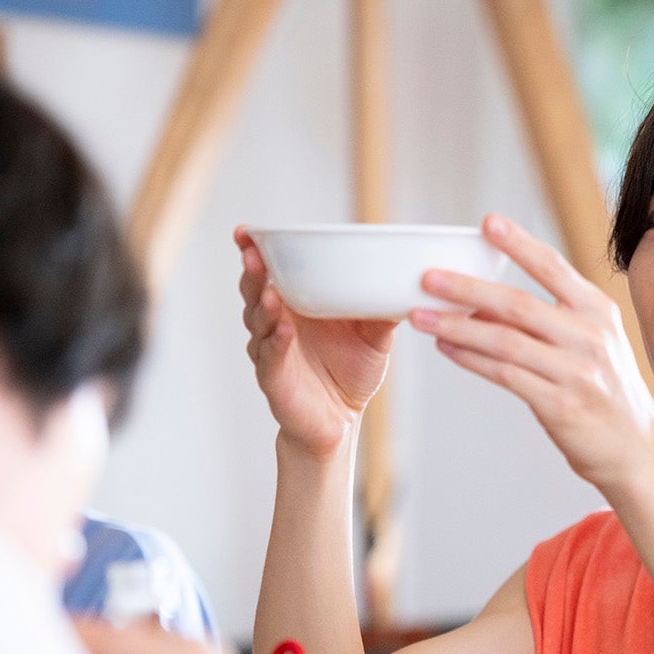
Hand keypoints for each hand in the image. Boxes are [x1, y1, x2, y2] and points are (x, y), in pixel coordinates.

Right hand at [237, 226, 396, 458]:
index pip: (268, 272)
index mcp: (294, 305)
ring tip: (269, 287)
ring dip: (263, 303)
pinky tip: (283, 329)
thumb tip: (406, 282)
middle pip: (256, 291)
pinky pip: (273, 356)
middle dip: (253, 271)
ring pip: (260, 321)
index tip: (247, 232)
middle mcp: (276, 323)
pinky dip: (277, 341)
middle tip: (253, 253)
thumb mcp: (372, 336)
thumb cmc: (349, 371)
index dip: (254, 252)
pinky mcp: (275, 378)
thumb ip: (382, 310)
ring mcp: (271, 349)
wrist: (341, 421)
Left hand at [408, 214, 653, 489]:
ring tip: (421, 315)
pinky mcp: (559, 405)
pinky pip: (505, 375)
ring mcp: (576, 372)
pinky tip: (447, 347)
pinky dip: (470, 359)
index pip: (553, 267)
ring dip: (457, 326)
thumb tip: (480, 302)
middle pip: (518, 304)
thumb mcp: (590, 342)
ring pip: (505, 341)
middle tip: (428, 277)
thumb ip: (546, 319)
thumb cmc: (603, 389)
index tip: (487, 222)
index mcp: (598, 310)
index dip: (519, 244)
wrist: (634, 447)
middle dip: (468, 288)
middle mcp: (590, 336)